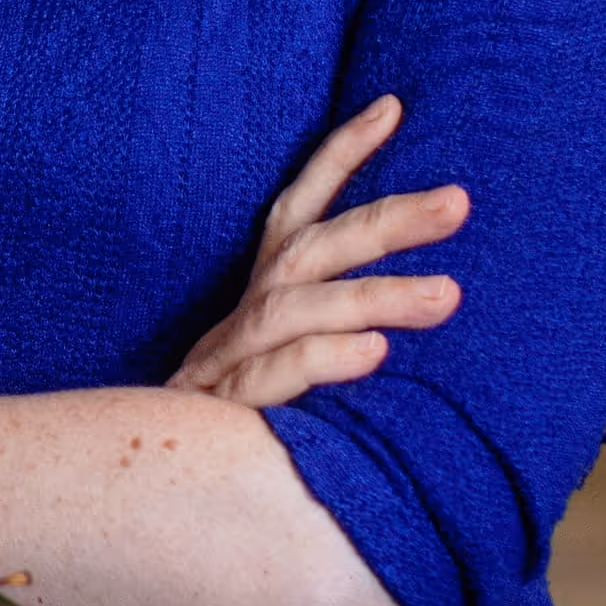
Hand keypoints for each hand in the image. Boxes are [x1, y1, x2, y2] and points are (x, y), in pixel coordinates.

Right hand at [172, 95, 466, 409]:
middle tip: (459, 202)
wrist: (146, 499)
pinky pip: (269, 379)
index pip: (297, 213)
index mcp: (262, 301)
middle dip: (385, 220)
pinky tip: (374, 355)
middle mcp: (241, 320)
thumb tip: (435, 313)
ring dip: (373, 296)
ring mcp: (224, 366)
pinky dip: (320, 360)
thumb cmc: (245, 435)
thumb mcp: (296, 376)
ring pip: (293, 309)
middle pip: (309, 251)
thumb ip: (344, 341)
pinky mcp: (218, 415)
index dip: (339, 157)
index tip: (394, 106)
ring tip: (447, 296)